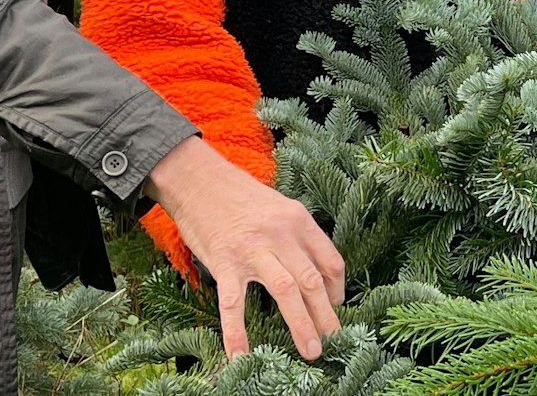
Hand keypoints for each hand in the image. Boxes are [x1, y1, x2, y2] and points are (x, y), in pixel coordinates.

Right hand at [144, 136, 343, 358]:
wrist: (199, 180)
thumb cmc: (241, 197)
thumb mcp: (280, 208)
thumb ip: (298, 237)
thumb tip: (317, 272)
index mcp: (299, 220)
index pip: (330, 261)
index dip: (337, 290)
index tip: (335, 308)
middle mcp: (281, 234)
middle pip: (312, 280)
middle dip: (326, 315)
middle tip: (334, 340)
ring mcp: (253, 249)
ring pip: (286, 291)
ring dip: (301, 324)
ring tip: (311, 351)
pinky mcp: (224, 262)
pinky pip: (233, 304)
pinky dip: (237, 333)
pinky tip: (241, 356)